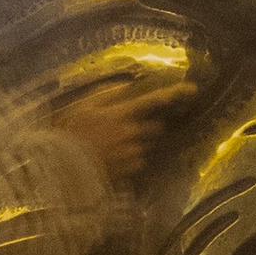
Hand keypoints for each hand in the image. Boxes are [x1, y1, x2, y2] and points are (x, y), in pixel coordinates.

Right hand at [50, 69, 193, 182]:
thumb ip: (107, 93)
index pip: (155, 100)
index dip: (175, 93)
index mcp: (123, 114)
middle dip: (149, 124)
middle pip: (156, 126)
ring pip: (147, 143)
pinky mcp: (132, 170)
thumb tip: (126, 84)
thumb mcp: (83, 106)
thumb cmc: (71, 134)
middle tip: (128, 126)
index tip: (192, 89)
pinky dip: (131, 157)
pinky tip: (112, 157)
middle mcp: (134, 133)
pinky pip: (139, 160)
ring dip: (137, 141)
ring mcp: (135, 153)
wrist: (63, 168)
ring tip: (113, 144)